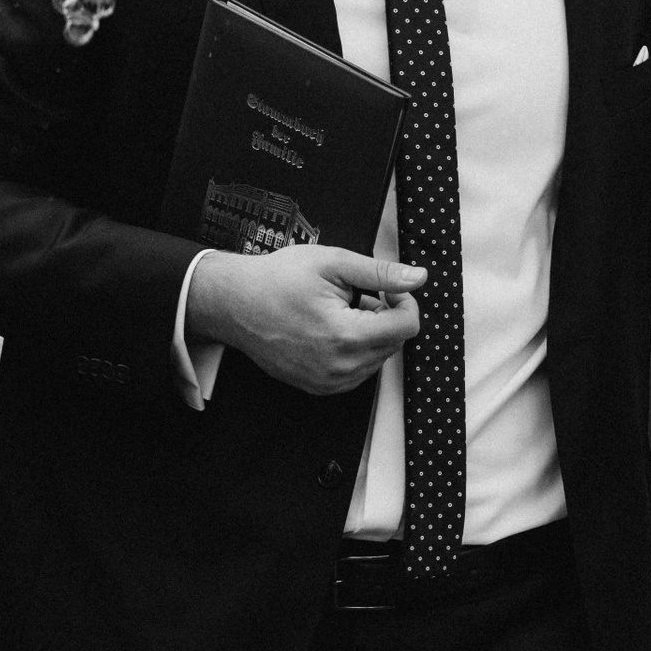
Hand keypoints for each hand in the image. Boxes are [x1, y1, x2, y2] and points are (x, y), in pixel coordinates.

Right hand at [187, 245, 422, 396]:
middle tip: (357, 295)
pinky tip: (331, 330)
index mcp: (345, 336)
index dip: (404, 301)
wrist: (233, 303)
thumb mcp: (332, 263)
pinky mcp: (319, 387)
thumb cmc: (276, 279)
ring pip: (378, 359)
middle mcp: (339, 367)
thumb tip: (417, 278)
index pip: (407, 326)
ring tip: (340, 312)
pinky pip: (357, 372)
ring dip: (371, 334)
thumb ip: (380, 272)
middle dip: (385, 316)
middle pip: (395, 343)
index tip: (387, 288)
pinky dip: (355, 350)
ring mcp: (328, 382)